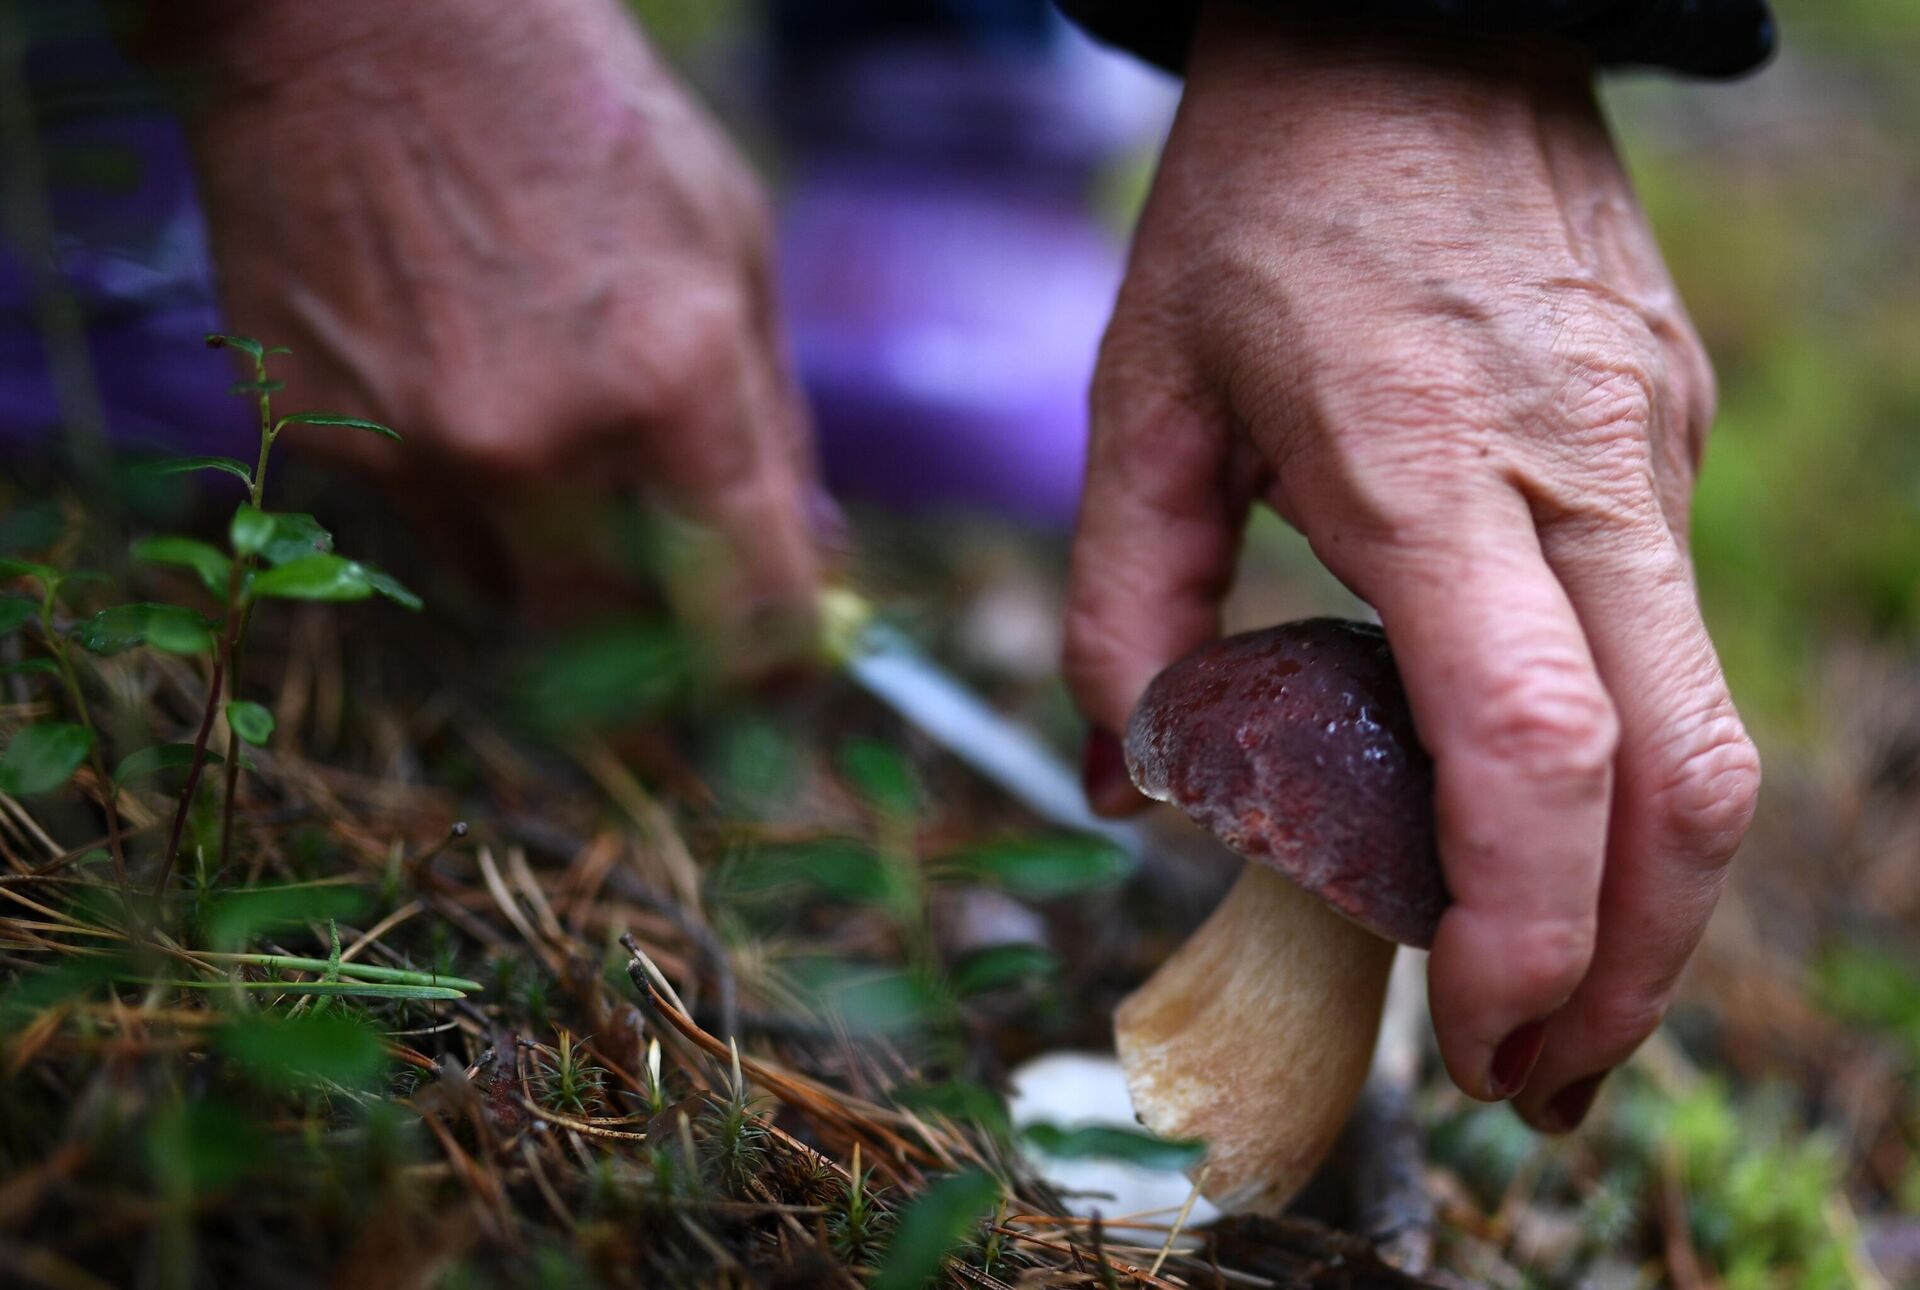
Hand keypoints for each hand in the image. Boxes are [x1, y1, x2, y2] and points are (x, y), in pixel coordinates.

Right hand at [172, 0, 819, 637]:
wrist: (368, 28)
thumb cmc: (582, 119)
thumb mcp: (732, 246)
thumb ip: (774, 422)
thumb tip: (813, 550)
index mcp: (676, 382)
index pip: (752, 608)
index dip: (780, 669)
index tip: (785, 686)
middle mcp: (546, 440)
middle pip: (623, 638)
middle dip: (661, 646)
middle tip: (677, 627)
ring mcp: (421, 447)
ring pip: (510, 594)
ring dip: (554, 565)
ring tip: (555, 450)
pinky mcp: (321, 441)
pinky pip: (418, 523)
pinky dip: (458, 492)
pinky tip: (457, 387)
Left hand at [1067, 4, 1760, 1127]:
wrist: (1410, 26)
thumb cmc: (1259, 206)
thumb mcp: (1142, 391)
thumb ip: (1118, 598)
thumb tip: (1131, 778)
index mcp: (1425, 459)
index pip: (1531, 737)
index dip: (1527, 918)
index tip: (1481, 1034)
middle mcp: (1579, 468)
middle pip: (1686, 778)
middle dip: (1628, 966)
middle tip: (1530, 1076)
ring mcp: (1650, 451)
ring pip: (1711, 729)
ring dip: (1650, 895)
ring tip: (1551, 992)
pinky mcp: (1667, 438)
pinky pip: (1672, 643)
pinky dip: (1628, 775)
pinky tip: (1540, 815)